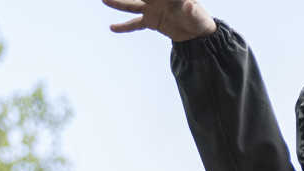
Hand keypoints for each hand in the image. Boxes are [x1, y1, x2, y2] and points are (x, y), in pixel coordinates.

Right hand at [102, 0, 217, 41]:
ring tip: (104, 0)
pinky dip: (124, 27)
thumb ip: (191, 10)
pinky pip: (135, 24)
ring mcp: (152, 10)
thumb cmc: (200, 20)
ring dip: (118, 3)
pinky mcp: (151, 22)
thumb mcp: (197, 16)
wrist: (198, 33)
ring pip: (132, 5)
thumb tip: (188, 5)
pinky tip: (112, 28)